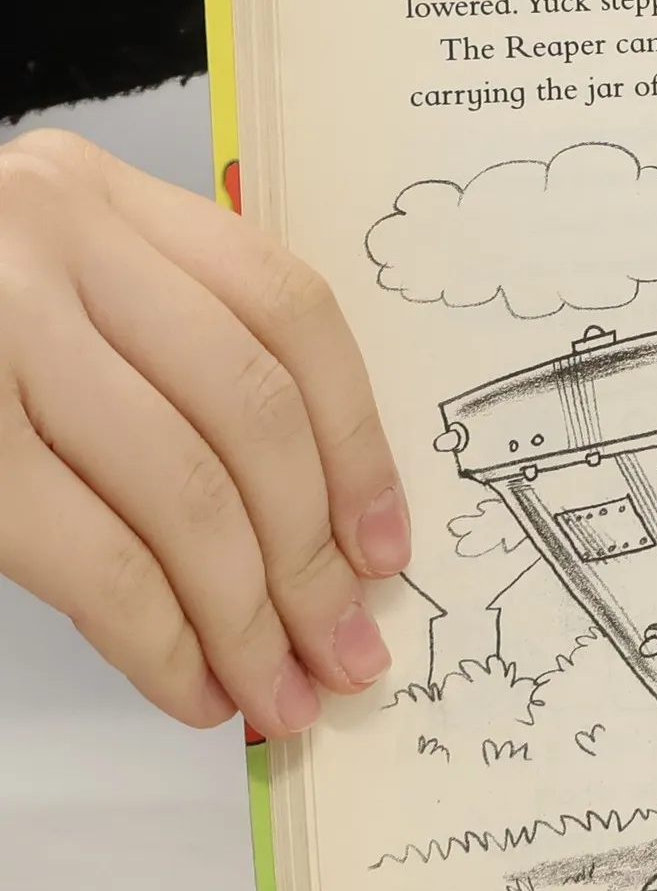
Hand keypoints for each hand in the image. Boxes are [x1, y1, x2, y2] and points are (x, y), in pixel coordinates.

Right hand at [0, 132, 408, 734]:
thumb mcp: (33, 293)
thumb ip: (148, 359)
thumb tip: (307, 530)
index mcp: (94, 195)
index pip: (289, 312)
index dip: (358, 441)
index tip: (387, 548)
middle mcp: (45, 238)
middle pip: (251, 414)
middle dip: (314, 560)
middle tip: (350, 658)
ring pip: (183, 491)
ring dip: (249, 617)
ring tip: (285, 696)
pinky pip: (89, 554)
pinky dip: (158, 638)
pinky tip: (193, 689)